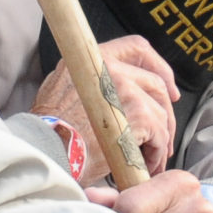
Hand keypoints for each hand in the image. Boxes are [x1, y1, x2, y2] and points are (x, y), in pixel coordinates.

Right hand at [35, 34, 179, 179]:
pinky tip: (146, 164)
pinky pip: (159, 130)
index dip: (158, 67)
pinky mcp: (137, 112)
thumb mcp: (61, 89)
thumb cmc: (50, 131)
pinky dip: (157, 150)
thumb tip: (112, 89)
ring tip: (150, 158)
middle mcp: (109, 67)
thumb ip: (88, 81)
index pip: (137, 48)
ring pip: (158, 110)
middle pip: (155, 83)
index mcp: (93, 58)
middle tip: (163, 136)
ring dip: (160, 137)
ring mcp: (125, 88)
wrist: (45, 153)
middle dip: (164, 112)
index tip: (167, 89)